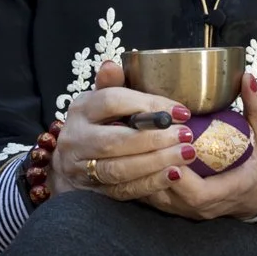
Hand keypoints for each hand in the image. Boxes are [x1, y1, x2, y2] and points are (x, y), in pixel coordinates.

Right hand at [51, 60, 193, 199]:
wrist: (70, 160)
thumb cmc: (96, 122)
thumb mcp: (101, 98)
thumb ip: (112, 83)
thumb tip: (112, 65)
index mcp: (81, 108)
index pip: (112, 102)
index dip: (148, 105)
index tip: (180, 111)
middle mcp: (76, 138)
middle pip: (115, 140)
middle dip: (154, 139)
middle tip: (186, 135)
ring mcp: (81, 168)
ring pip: (119, 168)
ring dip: (156, 162)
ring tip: (186, 154)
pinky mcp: (92, 191)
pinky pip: (123, 190)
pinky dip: (150, 183)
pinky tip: (173, 174)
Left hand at [139, 72, 256, 221]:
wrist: (256, 193)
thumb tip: (247, 78)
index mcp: (226, 192)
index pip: (197, 193)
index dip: (178, 174)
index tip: (169, 146)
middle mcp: (200, 208)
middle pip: (167, 195)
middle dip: (150, 167)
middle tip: (139, 135)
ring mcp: (183, 210)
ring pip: (152, 196)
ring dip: (137, 170)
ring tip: (128, 139)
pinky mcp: (171, 206)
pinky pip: (147, 195)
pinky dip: (135, 174)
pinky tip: (127, 151)